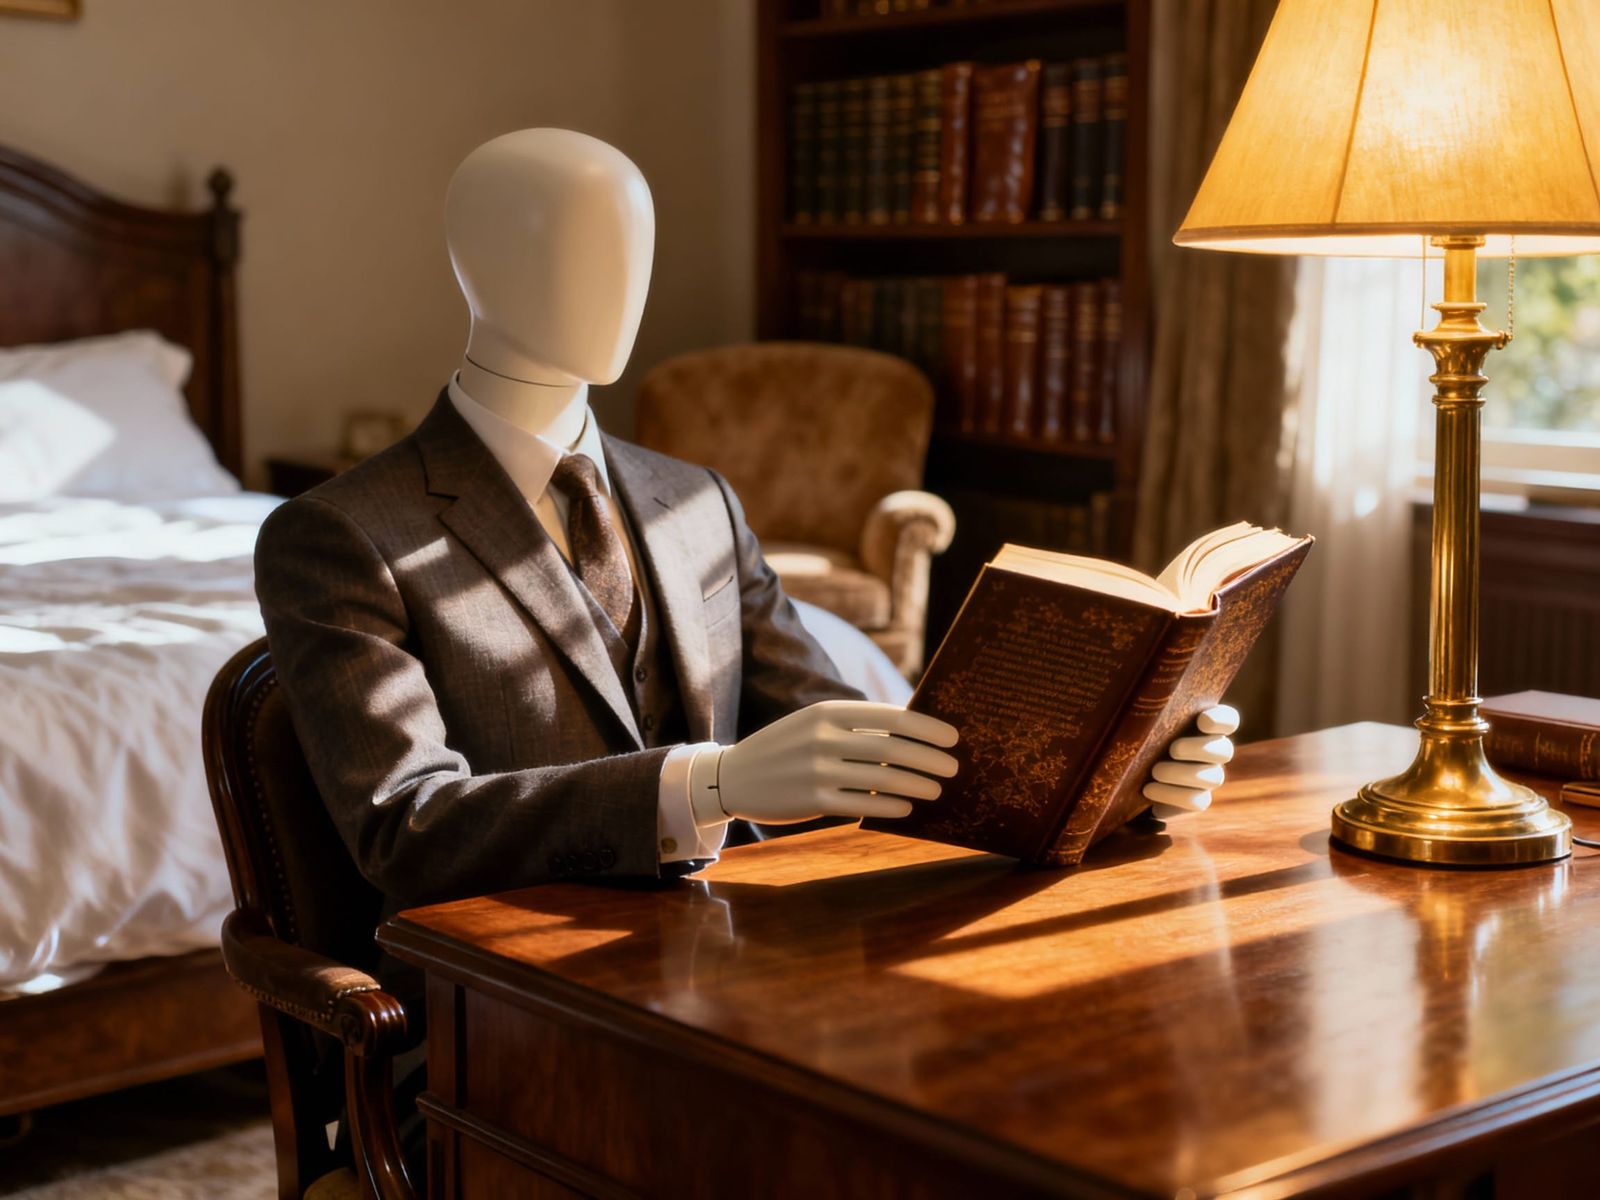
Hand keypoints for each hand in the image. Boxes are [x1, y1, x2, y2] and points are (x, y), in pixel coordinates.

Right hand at [691, 700, 958, 825]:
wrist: (733, 777)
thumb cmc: (785, 749)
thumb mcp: (814, 724)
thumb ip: (854, 726)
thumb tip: (910, 729)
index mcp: (827, 712)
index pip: (889, 716)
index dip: (925, 727)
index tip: (952, 737)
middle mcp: (822, 737)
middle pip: (891, 748)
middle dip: (929, 758)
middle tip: (954, 766)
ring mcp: (816, 770)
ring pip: (881, 778)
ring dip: (916, 784)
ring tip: (938, 789)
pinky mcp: (811, 800)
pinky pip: (861, 804)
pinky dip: (890, 806)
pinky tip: (908, 808)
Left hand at [1142, 705, 1238, 817]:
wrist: (1131, 776)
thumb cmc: (1138, 737)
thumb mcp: (1141, 721)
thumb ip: (1146, 709)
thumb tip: (1126, 683)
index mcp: (1204, 726)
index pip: (1228, 720)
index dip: (1221, 720)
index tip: (1203, 720)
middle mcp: (1213, 751)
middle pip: (1224, 751)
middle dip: (1199, 749)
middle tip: (1173, 749)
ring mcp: (1208, 777)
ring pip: (1212, 777)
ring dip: (1182, 774)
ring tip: (1155, 771)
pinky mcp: (1197, 799)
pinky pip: (1197, 801)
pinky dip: (1172, 795)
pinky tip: (1149, 790)